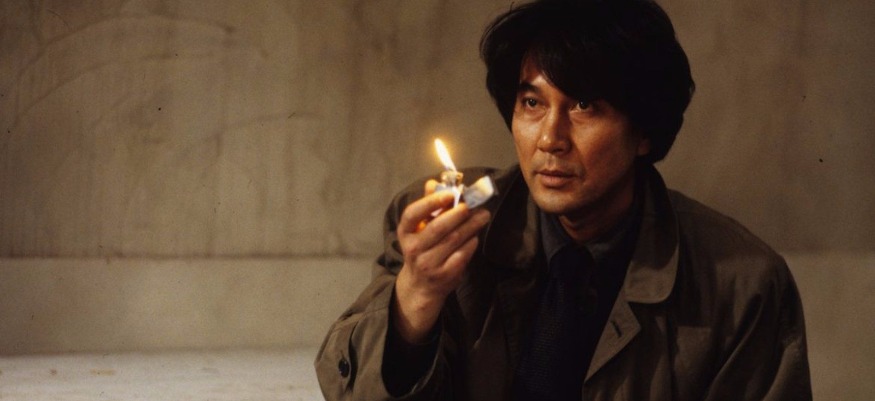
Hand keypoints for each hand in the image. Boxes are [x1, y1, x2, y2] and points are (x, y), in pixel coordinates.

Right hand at [392, 180, 490, 342]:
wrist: (420, 286)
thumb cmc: (422, 249)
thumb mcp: (419, 228)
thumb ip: (428, 205)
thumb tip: (435, 181)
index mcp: (405, 232)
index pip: (413, 214)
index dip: (431, 202)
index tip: (450, 193)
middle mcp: (413, 248)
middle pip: (438, 227)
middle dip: (458, 214)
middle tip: (474, 204)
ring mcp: (428, 264)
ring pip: (453, 240)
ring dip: (471, 226)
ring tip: (483, 216)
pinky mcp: (443, 276)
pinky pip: (461, 256)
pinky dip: (471, 244)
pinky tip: (475, 237)